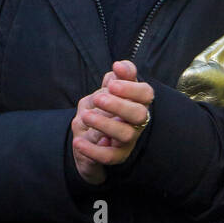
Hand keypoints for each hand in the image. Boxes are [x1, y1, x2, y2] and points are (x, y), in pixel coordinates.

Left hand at [70, 61, 153, 183]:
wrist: (92, 138)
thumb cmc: (106, 107)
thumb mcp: (109, 89)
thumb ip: (117, 76)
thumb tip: (119, 66)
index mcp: (138, 101)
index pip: (146, 93)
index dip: (131, 88)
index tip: (112, 84)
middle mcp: (138, 121)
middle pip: (139, 114)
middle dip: (118, 105)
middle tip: (97, 98)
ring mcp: (129, 140)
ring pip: (125, 134)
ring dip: (105, 124)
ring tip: (85, 116)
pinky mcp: (117, 156)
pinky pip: (109, 156)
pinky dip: (93, 150)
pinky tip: (77, 141)